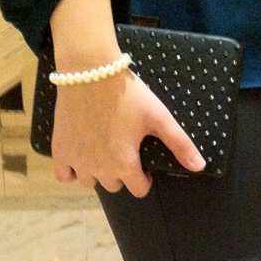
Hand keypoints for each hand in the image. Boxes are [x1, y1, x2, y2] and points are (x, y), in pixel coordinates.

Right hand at [51, 71, 205, 195]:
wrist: (90, 69)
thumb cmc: (128, 93)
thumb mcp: (158, 117)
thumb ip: (180, 144)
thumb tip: (200, 168)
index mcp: (125, 163)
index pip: (139, 190)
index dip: (144, 179)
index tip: (143, 164)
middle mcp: (100, 168)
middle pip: (114, 186)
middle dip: (121, 173)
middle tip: (122, 150)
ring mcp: (78, 160)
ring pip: (90, 182)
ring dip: (97, 172)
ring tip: (102, 151)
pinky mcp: (60, 150)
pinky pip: (63, 176)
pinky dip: (71, 171)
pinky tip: (80, 157)